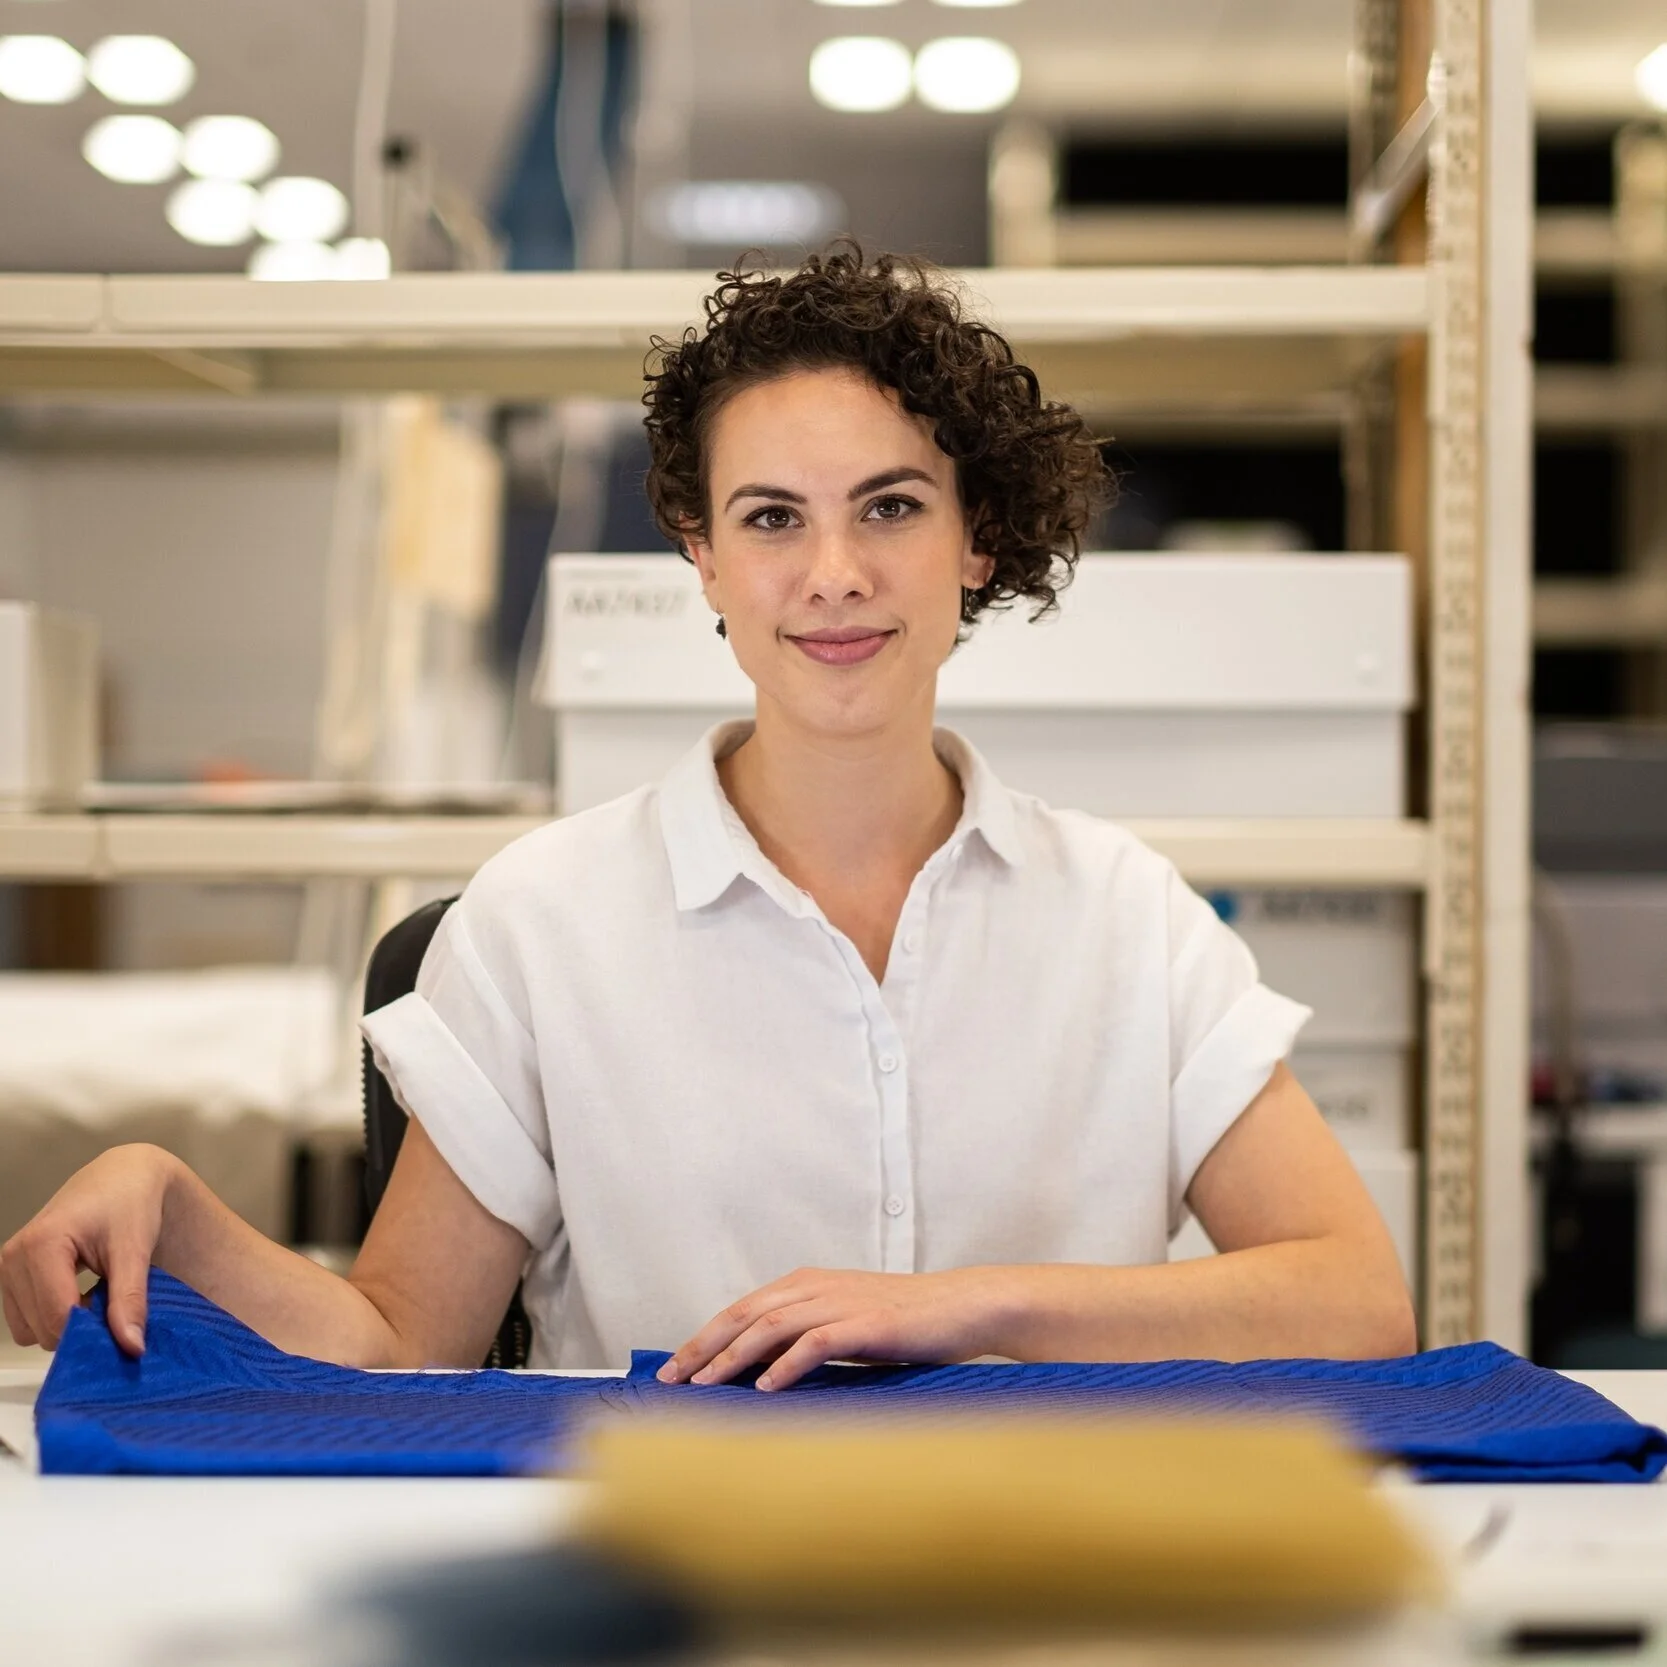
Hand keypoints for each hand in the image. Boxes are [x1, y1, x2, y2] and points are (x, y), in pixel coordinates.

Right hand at [0, 1144, 177, 1355]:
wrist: (122, 1177)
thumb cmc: (130, 1206)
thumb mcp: (135, 1250)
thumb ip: (130, 1299)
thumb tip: (133, 1348)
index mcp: (39, 1246)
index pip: (57, 1319)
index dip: (94, 1331)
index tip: (125, 1322)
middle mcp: (12, 1259)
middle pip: (42, 1330)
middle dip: (82, 1327)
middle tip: (115, 1300)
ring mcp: (5, 1268)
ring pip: (31, 1331)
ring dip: (67, 1324)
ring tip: (97, 1291)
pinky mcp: (8, 1276)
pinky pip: (26, 1321)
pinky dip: (53, 1316)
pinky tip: (79, 1291)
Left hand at [657, 1266, 1013, 1391]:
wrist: (962, 1307)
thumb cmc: (904, 1322)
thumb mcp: (844, 1324)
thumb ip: (803, 1337)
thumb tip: (757, 1370)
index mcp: (807, 1284)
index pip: (741, 1309)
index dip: (704, 1338)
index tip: (674, 1369)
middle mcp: (817, 1287)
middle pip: (745, 1314)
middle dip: (704, 1347)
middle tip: (673, 1380)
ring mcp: (841, 1302)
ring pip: (771, 1326)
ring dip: (734, 1357)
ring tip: (707, 1386)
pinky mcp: (867, 1324)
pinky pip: (816, 1342)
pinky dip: (786, 1365)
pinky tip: (766, 1388)